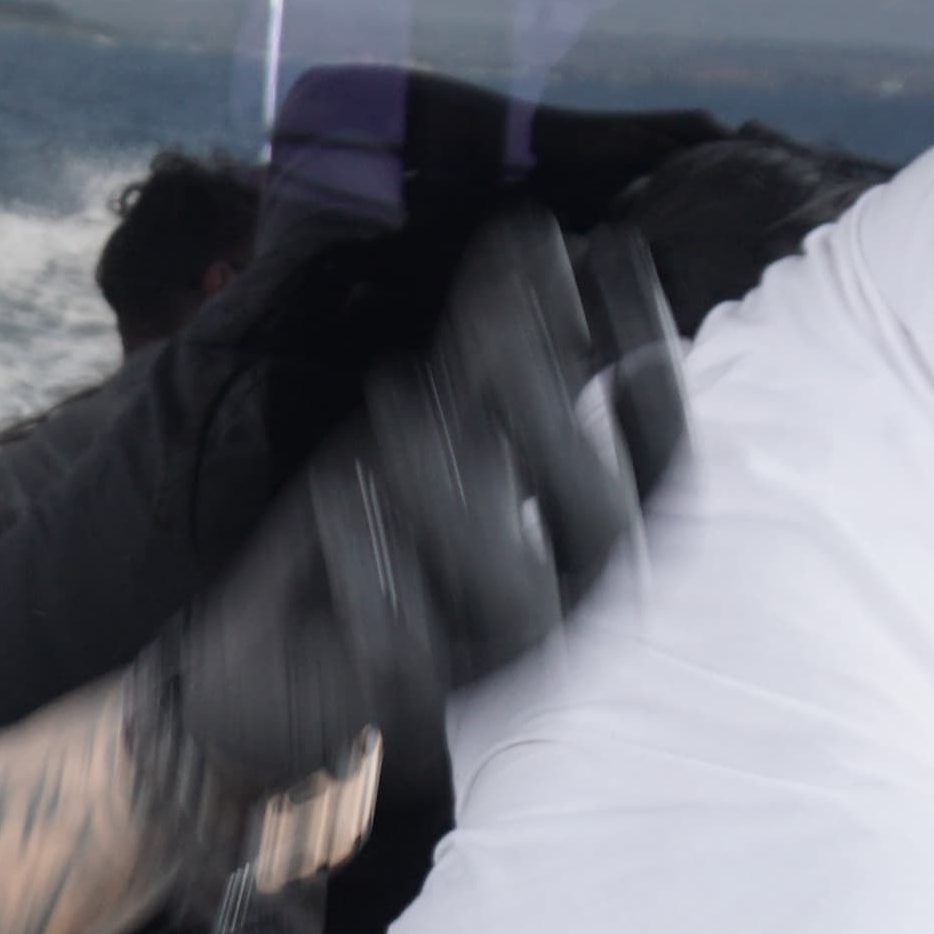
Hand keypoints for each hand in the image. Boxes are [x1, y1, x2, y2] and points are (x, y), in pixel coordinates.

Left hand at [122, 203, 685, 898]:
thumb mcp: (434, 426)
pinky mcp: (407, 702)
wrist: (270, 661)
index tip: (615, 251)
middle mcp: (562, 601)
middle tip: (488, 332)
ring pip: (505, 583)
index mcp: (587, 537)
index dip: (649, 356)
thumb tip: (536, 232)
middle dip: (552, 417)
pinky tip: (329, 492)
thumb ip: (488, 349)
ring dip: (451, 479)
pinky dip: (366, 561)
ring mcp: (491, 658)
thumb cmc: (377, 526)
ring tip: (392, 387)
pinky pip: (401, 645)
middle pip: (600, 518)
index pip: (663, 452)